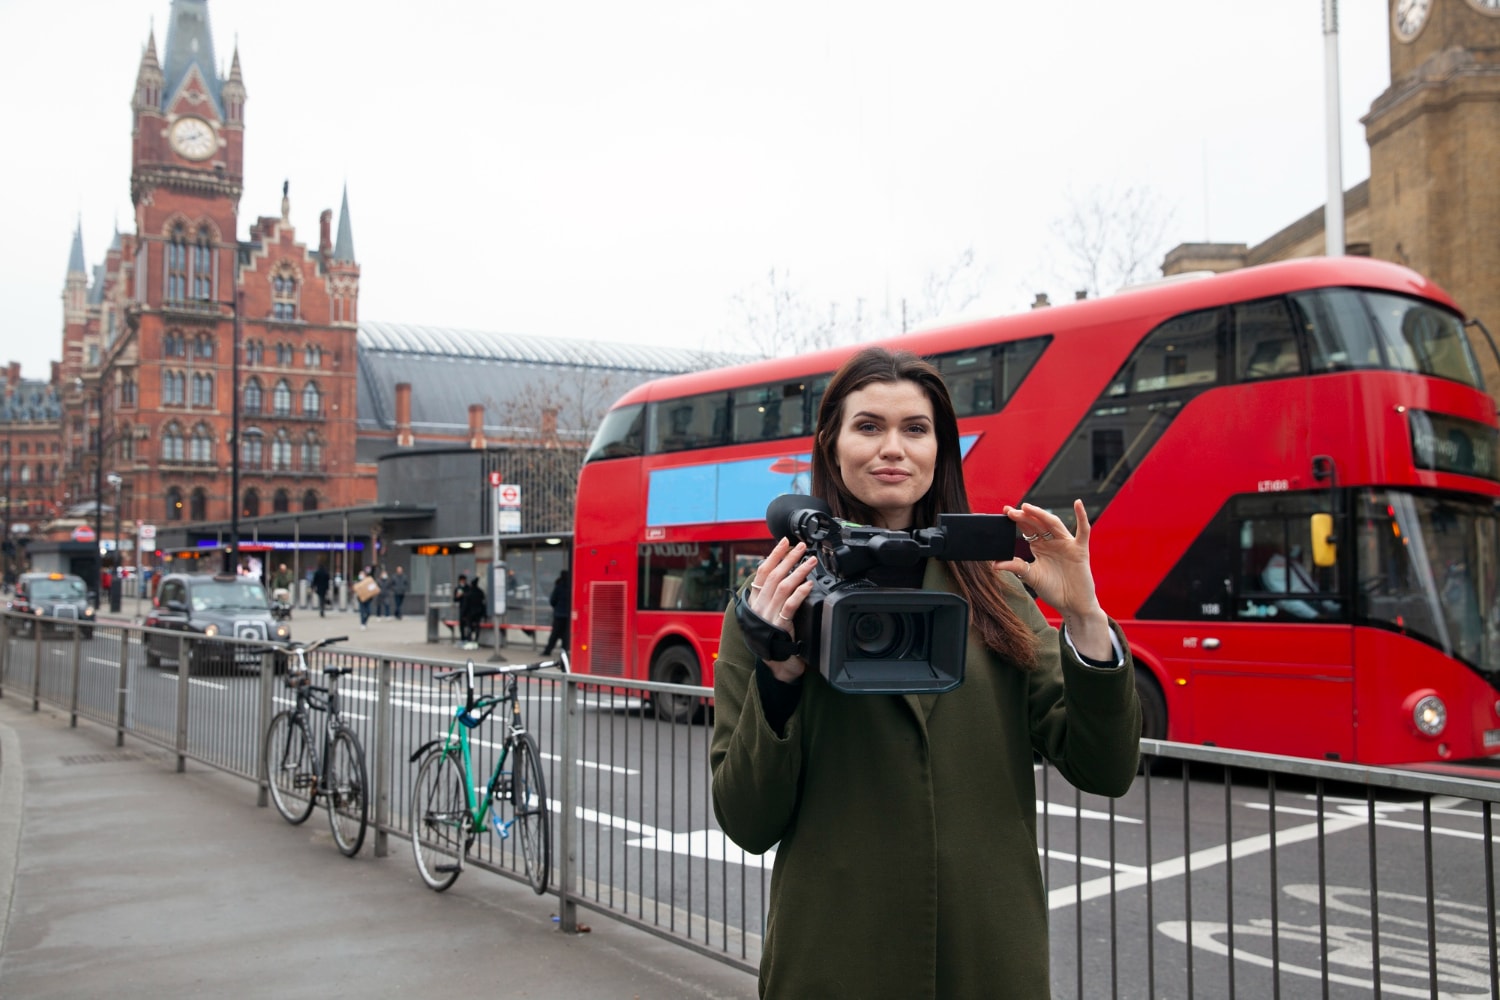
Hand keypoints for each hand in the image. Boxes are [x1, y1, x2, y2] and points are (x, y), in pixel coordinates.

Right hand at [748, 538, 816, 681]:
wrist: (777, 666)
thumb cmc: (776, 640)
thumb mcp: (770, 615)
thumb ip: (773, 597)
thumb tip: (785, 576)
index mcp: (756, 601)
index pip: (762, 572)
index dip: (773, 555)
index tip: (784, 542)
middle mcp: (760, 606)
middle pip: (774, 575)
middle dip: (788, 558)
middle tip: (801, 546)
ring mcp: (769, 616)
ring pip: (783, 587)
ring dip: (798, 571)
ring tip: (810, 561)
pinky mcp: (780, 626)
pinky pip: (789, 605)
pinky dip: (799, 593)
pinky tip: (808, 585)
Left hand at [997, 499, 1112, 660]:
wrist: (1072, 605)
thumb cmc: (1054, 591)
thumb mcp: (1030, 576)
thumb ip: (1015, 567)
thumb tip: (994, 565)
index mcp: (1040, 546)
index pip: (1028, 529)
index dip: (1017, 520)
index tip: (1004, 512)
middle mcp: (1053, 542)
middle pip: (1038, 524)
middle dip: (1025, 516)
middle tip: (1011, 511)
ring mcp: (1067, 544)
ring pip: (1054, 524)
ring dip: (1041, 514)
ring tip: (1028, 507)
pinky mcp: (1080, 550)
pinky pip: (1083, 531)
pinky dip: (1082, 517)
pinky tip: (1078, 504)